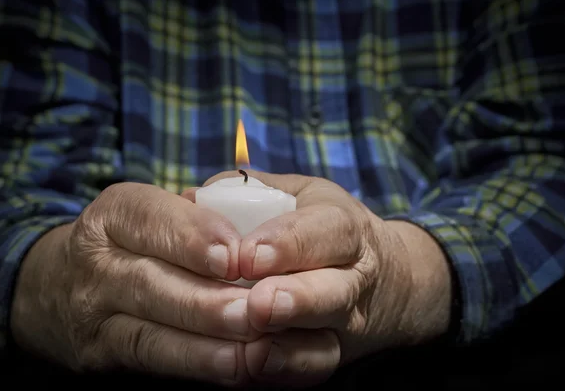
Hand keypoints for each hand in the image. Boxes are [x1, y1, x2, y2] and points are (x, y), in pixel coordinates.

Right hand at [10, 182, 259, 385]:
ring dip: (206, 338)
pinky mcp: (99, 352)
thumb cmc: (133, 242)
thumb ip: (198, 217)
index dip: (192, 236)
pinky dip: (196, 363)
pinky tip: (235, 365)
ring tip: (253, 339)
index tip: (235, 254)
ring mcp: (91, 312)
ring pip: (148, 328)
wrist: (58, 285)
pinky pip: (151, 359)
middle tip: (257, 307)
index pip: (148, 217)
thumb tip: (262, 229)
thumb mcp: (153, 214)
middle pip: (148, 280)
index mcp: (113, 214)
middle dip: (206, 298)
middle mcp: (94, 261)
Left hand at [195, 170, 452, 387]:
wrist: (375, 276)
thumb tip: (189, 200)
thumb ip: (247, 191)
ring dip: (289, 348)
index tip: (247, 255)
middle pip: (332, 293)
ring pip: (325, 342)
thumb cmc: (318, 227)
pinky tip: (255, 367)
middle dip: (295, 299)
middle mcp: (353, 280)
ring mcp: (345, 325)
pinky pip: (311, 372)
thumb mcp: (295, 194)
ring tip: (257, 349)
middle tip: (259, 304)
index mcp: (343, 229)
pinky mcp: (330, 356)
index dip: (288, 243)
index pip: (326, 232)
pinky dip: (284, 373)